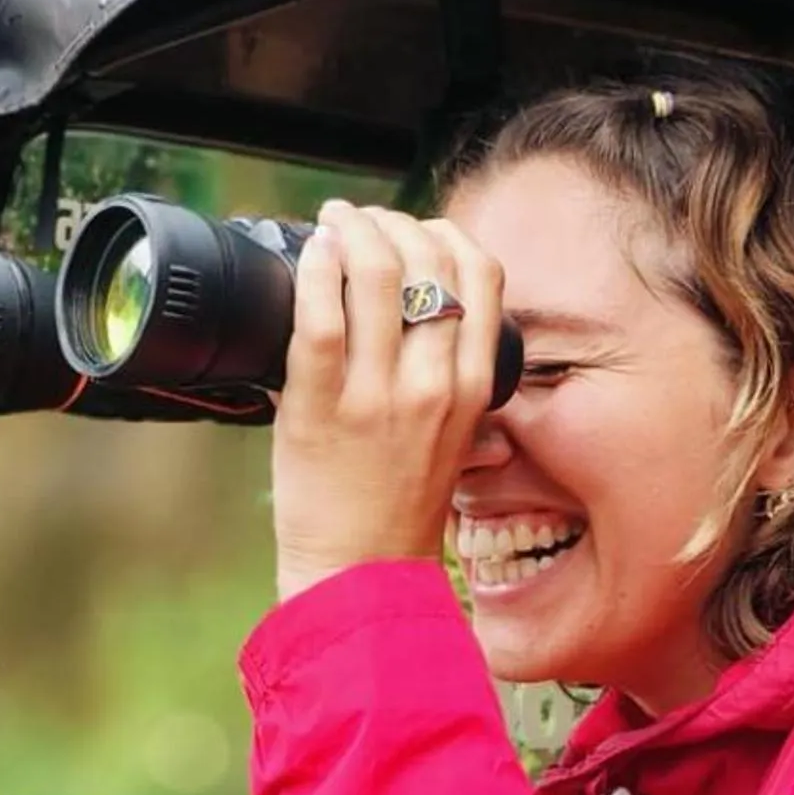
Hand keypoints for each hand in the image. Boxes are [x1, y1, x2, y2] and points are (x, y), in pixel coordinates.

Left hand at [270, 199, 503, 603]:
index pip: (482, 276)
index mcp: (475, 387)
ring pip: (378, 275)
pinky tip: (311, 251)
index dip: (447, 234)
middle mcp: (435, 384)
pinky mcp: (321, 407)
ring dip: (352, 229)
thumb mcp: (455, 436)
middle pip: (429, 260)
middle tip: (362, 221)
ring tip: (334, 222)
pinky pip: (320, 317)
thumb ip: (451, 376)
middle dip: (393, 223)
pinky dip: (315, 268)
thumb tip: (424, 314)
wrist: (362, 574)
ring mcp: (378, 395)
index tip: (415, 230)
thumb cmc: (399, 506)